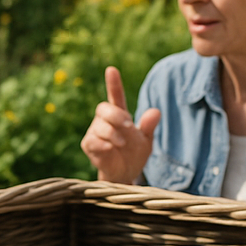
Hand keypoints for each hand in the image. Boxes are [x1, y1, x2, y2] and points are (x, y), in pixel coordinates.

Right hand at [80, 66, 160, 184]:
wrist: (125, 175)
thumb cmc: (134, 155)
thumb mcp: (146, 141)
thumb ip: (149, 126)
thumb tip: (156, 111)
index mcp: (119, 114)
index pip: (115, 95)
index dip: (113, 83)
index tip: (111, 70)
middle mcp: (105, 120)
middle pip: (104, 108)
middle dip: (116, 116)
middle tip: (128, 126)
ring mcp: (95, 132)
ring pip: (99, 125)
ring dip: (112, 133)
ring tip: (122, 144)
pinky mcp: (89, 145)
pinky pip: (92, 140)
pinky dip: (102, 144)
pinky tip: (110, 149)